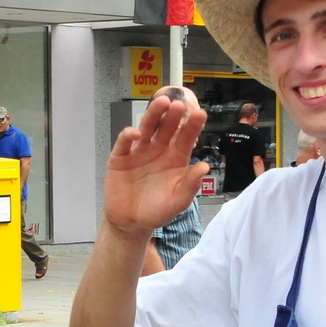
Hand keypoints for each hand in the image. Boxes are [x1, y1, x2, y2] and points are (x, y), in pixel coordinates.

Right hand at [104, 98, 208, 236]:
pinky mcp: (121, 157)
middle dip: (173, 115)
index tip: (200, 114)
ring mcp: (139, 151)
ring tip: (161, 103)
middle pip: (167, 127)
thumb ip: (190, 185)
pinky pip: (125, 142)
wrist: (131, 223)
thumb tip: (204, 167)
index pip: (186, 137)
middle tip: (178, 104)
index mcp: (175, 158)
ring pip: (147, 127)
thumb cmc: (157, 211)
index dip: (193, 125)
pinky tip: (136, 133)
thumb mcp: (177, 201)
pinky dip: (129, 135)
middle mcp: (159, 150)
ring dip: (154, 114)